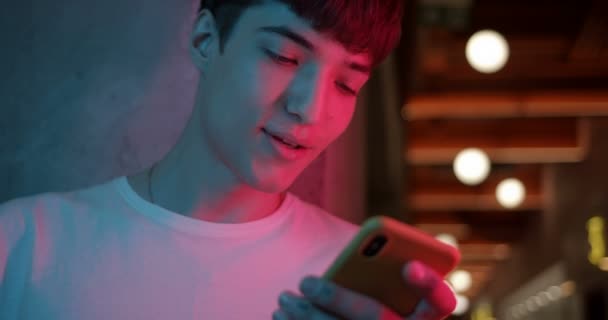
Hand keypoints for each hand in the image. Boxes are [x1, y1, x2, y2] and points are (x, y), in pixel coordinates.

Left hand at [272, 260, 455, 319]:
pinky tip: (281, 316)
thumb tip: (353, 256)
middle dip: (336, 298)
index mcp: (423, 318)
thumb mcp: (383, 294)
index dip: (430, 286)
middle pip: (375, 318)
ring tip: (284, 298)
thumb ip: (377, 278)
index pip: (439, 303)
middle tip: (305, 280)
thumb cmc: (377, 308)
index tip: (409, 266)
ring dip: (305, 316)